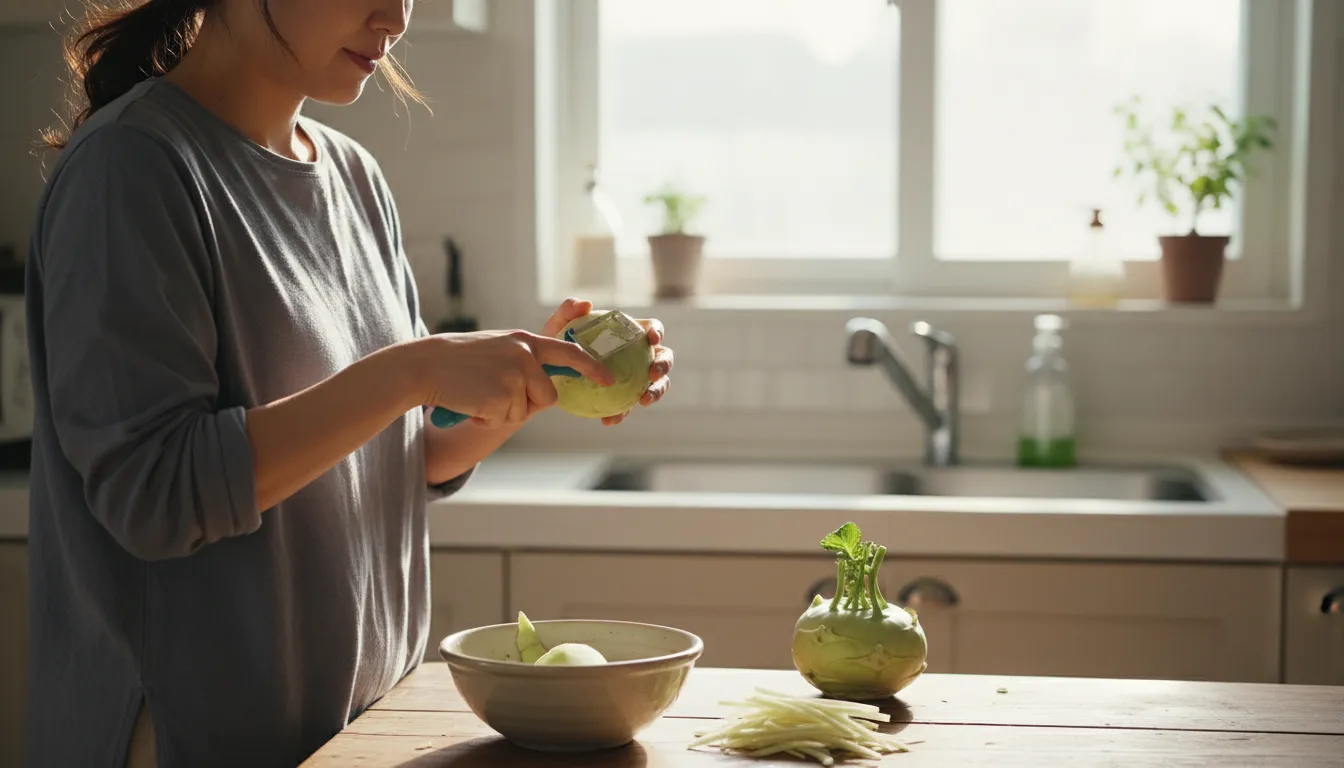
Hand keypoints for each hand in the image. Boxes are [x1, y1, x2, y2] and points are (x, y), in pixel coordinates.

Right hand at [409, 326, 613, 429]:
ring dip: (502, 411)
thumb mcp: (497, 348)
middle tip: (493, 392)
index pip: (569, 353)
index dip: (591, 367)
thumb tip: (546, 384)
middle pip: (547, 395)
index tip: (608, 379)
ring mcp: (514, 377)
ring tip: (478, 393)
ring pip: (523, 411)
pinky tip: (470, 402)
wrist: (424, 365)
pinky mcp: (501, 398)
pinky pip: (502, 420)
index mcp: (525, 341)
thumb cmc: (458, 360)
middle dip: (525, 402)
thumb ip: (524, 359)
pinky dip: (486, 418)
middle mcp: (525, 356)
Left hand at [540, 298, 672, 426]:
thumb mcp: (557, 326)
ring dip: (655, 392)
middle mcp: (638, 355)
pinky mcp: (622, 399)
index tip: (651, 339)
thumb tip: (586, 304)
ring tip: (642, 401)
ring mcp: (634, 378)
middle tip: (653, 374)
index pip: (651, 329)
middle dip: (664, 365)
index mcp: (630, 334)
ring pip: (655, 384)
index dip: (657, 332)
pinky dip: (621, 414)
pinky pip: (627, 407)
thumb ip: (568, 310)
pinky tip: (609, 420)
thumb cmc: (556, 344)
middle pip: (662, 357)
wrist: (546, 373)